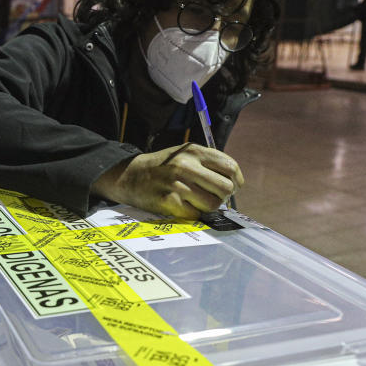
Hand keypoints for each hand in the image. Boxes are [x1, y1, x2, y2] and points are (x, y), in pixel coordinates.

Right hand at [92, 143, 243, 218]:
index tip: (232, 187)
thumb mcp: (184, 154)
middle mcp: (186, 165)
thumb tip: (234, 184)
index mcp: (193, 151)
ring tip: (196, 202)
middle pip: (225, 187)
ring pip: (212, 204)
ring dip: (208, 207)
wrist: (129, 175)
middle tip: (213, 197)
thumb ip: (208, 164)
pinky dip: (192, 213)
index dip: (236, 181)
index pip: (230, 167)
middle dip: (223, 196)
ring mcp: (176, 183)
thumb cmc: (163, 167)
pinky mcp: (168, 201)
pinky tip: (183, 206)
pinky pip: (195, 214)